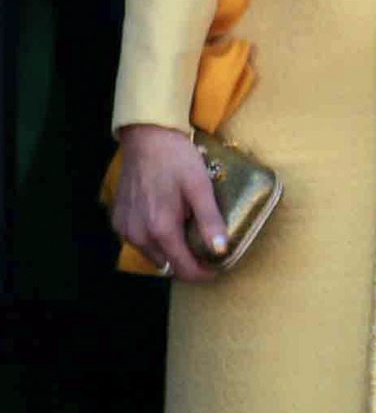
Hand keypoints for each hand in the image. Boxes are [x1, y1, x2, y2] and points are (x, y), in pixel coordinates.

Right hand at [110, 123, 227, 280]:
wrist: (146, 138)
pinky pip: (140, 241)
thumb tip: (221, 249)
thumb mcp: (200, 187)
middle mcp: (138, 234)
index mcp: (160, 229)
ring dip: (172, 250)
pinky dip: (156, 239)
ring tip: (189, 232)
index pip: (183, 268)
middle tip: (207, 246)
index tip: (218, 267)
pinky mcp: (118, 220)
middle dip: (189, 261)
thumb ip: (209, 220)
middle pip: (168, 264)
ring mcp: (125, 229)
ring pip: (154, 254)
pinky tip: (168, 221)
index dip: (203, 273)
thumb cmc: (176, 160)